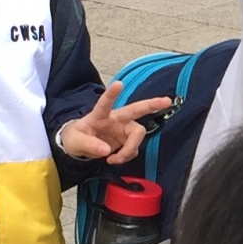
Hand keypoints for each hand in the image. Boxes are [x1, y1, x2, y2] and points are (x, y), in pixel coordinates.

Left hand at [57, 79, 172, 164]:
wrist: (79, 147)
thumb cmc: (76, 138)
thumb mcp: (76, 142)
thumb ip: (89, 145)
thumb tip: (107, 150)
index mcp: (100, 115)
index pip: (105, 103)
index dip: (111, 94)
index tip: (119, 84)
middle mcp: (115, 119)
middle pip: (136, 110)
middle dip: (152, 105)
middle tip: (167, 101)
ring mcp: (123, 129)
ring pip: (138, 135)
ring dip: (129, 149)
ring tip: (114, 159)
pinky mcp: (127, 140)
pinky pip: (134, 148)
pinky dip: (126, 156)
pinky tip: (114, 159)